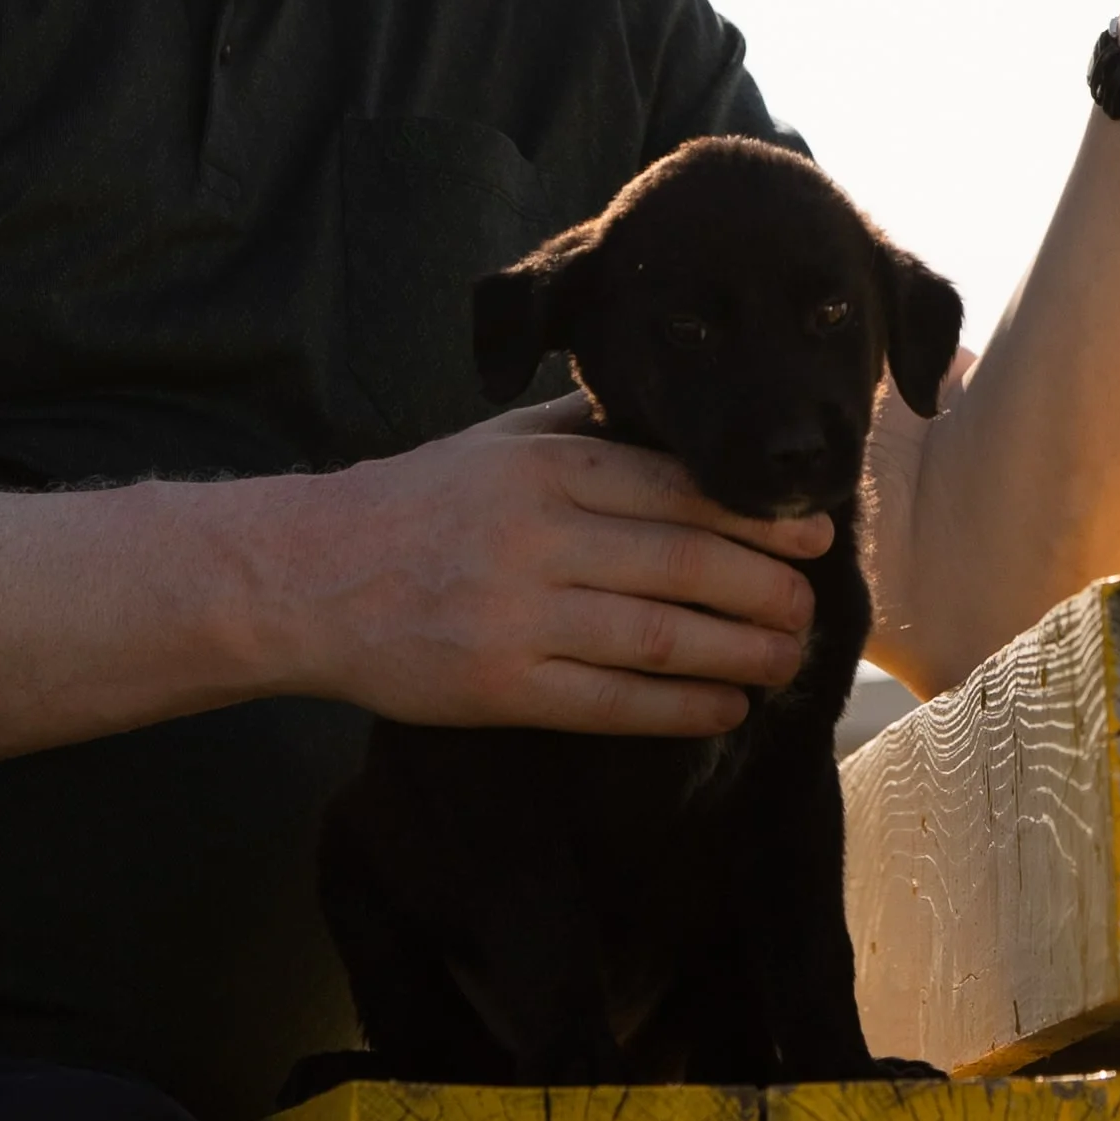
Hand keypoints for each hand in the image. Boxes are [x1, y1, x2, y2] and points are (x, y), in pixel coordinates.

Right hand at [298, 398, 831, 735]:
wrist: (304, 576)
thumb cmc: (412, 503)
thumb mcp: (493, 442)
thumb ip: (580, 425)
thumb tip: (670, 412)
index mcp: (542, 469)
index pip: (676, 488)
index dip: (755, 517)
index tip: (813, 535)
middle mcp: (535, 537)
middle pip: (683, 562)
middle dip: (765, 588)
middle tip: (815, 608)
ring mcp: (515, 616)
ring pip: (658, 636)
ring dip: (739, 652)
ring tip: (788, 660)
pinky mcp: (496, 687)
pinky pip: (608, 702)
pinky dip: (676, 707)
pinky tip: (723, 708)